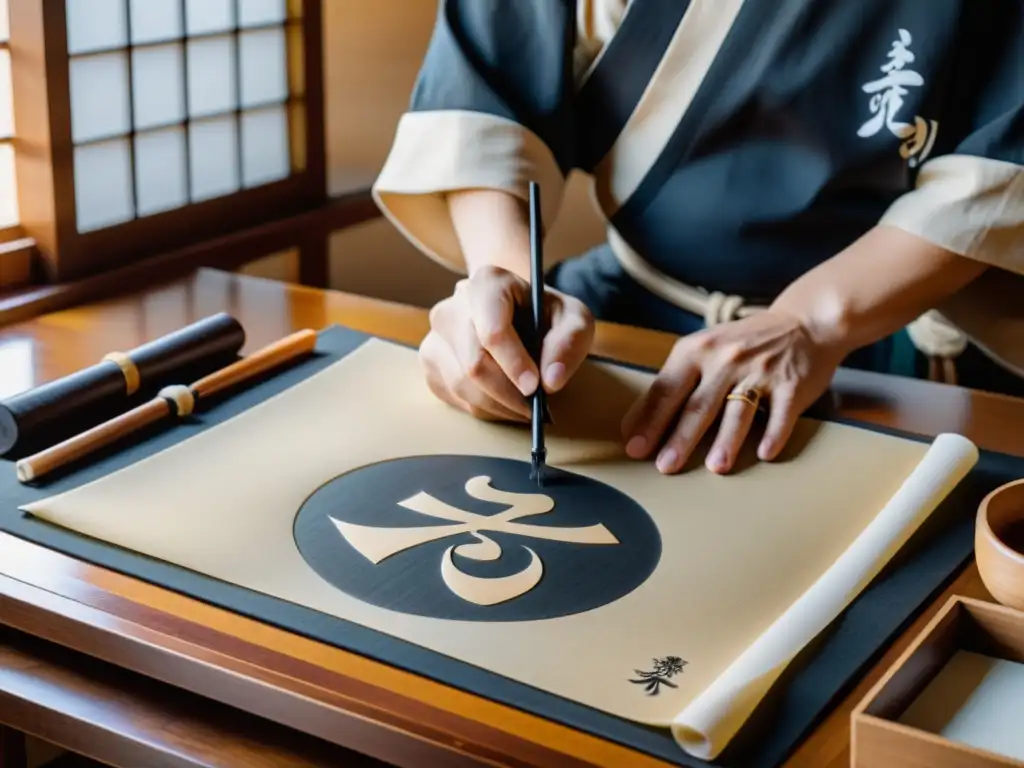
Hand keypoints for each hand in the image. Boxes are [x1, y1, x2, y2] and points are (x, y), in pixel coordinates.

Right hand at [419, 265, 594, 420]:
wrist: (515, 310)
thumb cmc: (544, 314)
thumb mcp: (573, 318)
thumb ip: (569, 342)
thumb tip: (551, 380)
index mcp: (488, 284)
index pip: (492, 331)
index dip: (514, 364)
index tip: (535, 387)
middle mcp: (452, 306)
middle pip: (475, 364)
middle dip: (508, 394)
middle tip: (535, 407)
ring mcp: (435, 335)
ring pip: (461, 384)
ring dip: (497, 405)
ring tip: (523, 406)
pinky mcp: (429, 361)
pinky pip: (453, 395)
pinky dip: (482, 408)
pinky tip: (502, 400)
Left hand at [621, 310, 845, 473]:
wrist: (802, 323)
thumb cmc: (741, 345)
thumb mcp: (703, 350)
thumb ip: (674, 382)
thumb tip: (635, 424)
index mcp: (696, 351)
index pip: (667, 389)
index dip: (649, 420)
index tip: (635, 448)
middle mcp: (726, 359)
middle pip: (699, 405)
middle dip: (681, 438)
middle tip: (666, 466)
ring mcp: (761, 371)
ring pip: (739, 411)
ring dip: (727, 440)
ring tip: (714, 467)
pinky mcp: (792, 384)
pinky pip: (781, 413)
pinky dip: (774, 434)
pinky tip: (764, 453)